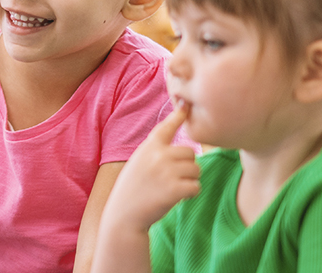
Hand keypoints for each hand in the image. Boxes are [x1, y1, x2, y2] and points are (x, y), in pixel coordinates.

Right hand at [107, 104, 198, 229]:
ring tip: (172, 189)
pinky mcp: (175, 189)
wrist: (124, 216)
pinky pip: (196, 186)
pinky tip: (177, 198)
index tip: (187, 104)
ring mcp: (167, 171)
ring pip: (196, 170)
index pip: (167, 126)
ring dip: (189, 181)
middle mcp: (158, 155)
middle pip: (191, 153)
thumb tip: (185, 150)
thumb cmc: (133, 190)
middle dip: (187, 167)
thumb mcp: (139, 163)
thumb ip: (157, 152)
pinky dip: (190, 194)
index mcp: (149, 147)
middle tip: (172, 180)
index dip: (179, 115)